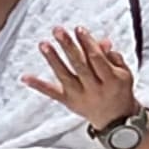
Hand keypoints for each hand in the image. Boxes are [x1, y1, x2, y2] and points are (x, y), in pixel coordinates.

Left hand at [24, 25, 142, 133]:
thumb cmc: (118, 90)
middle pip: (80, 65)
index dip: (88, 44)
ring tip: (43, 44)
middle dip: (68, 47)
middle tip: (58, 30)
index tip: (78, 29)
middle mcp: (95, 89)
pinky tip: (25, 77)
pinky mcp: (68, 102)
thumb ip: (112, 57)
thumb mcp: (123, 73)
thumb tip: (102, 41)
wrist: (115, 120)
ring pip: (64, 76)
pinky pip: (52, 93)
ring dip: (53, 59)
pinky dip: (38, 85)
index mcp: (111, 81)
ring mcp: (80, 96)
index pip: (97, 60)